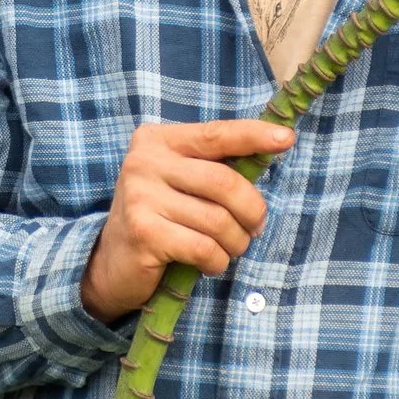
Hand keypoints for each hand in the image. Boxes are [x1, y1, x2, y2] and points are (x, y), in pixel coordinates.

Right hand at [81, 117, 294, 319]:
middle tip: (255, 228)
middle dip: (252, 210)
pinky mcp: (143, 233)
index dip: (253, 136)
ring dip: (236, 242)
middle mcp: (144, 162)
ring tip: (230, 249)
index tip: (286, 139)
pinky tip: (209, 263)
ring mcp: (140, 197)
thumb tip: (273, 147)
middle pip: (223, 182)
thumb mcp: (181, 181)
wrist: (111, 264)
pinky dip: (217, 261)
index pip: (215, 134)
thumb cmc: (159, 217)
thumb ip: (213, 166)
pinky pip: (204, 248)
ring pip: (218, 220)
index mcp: (157, 140)